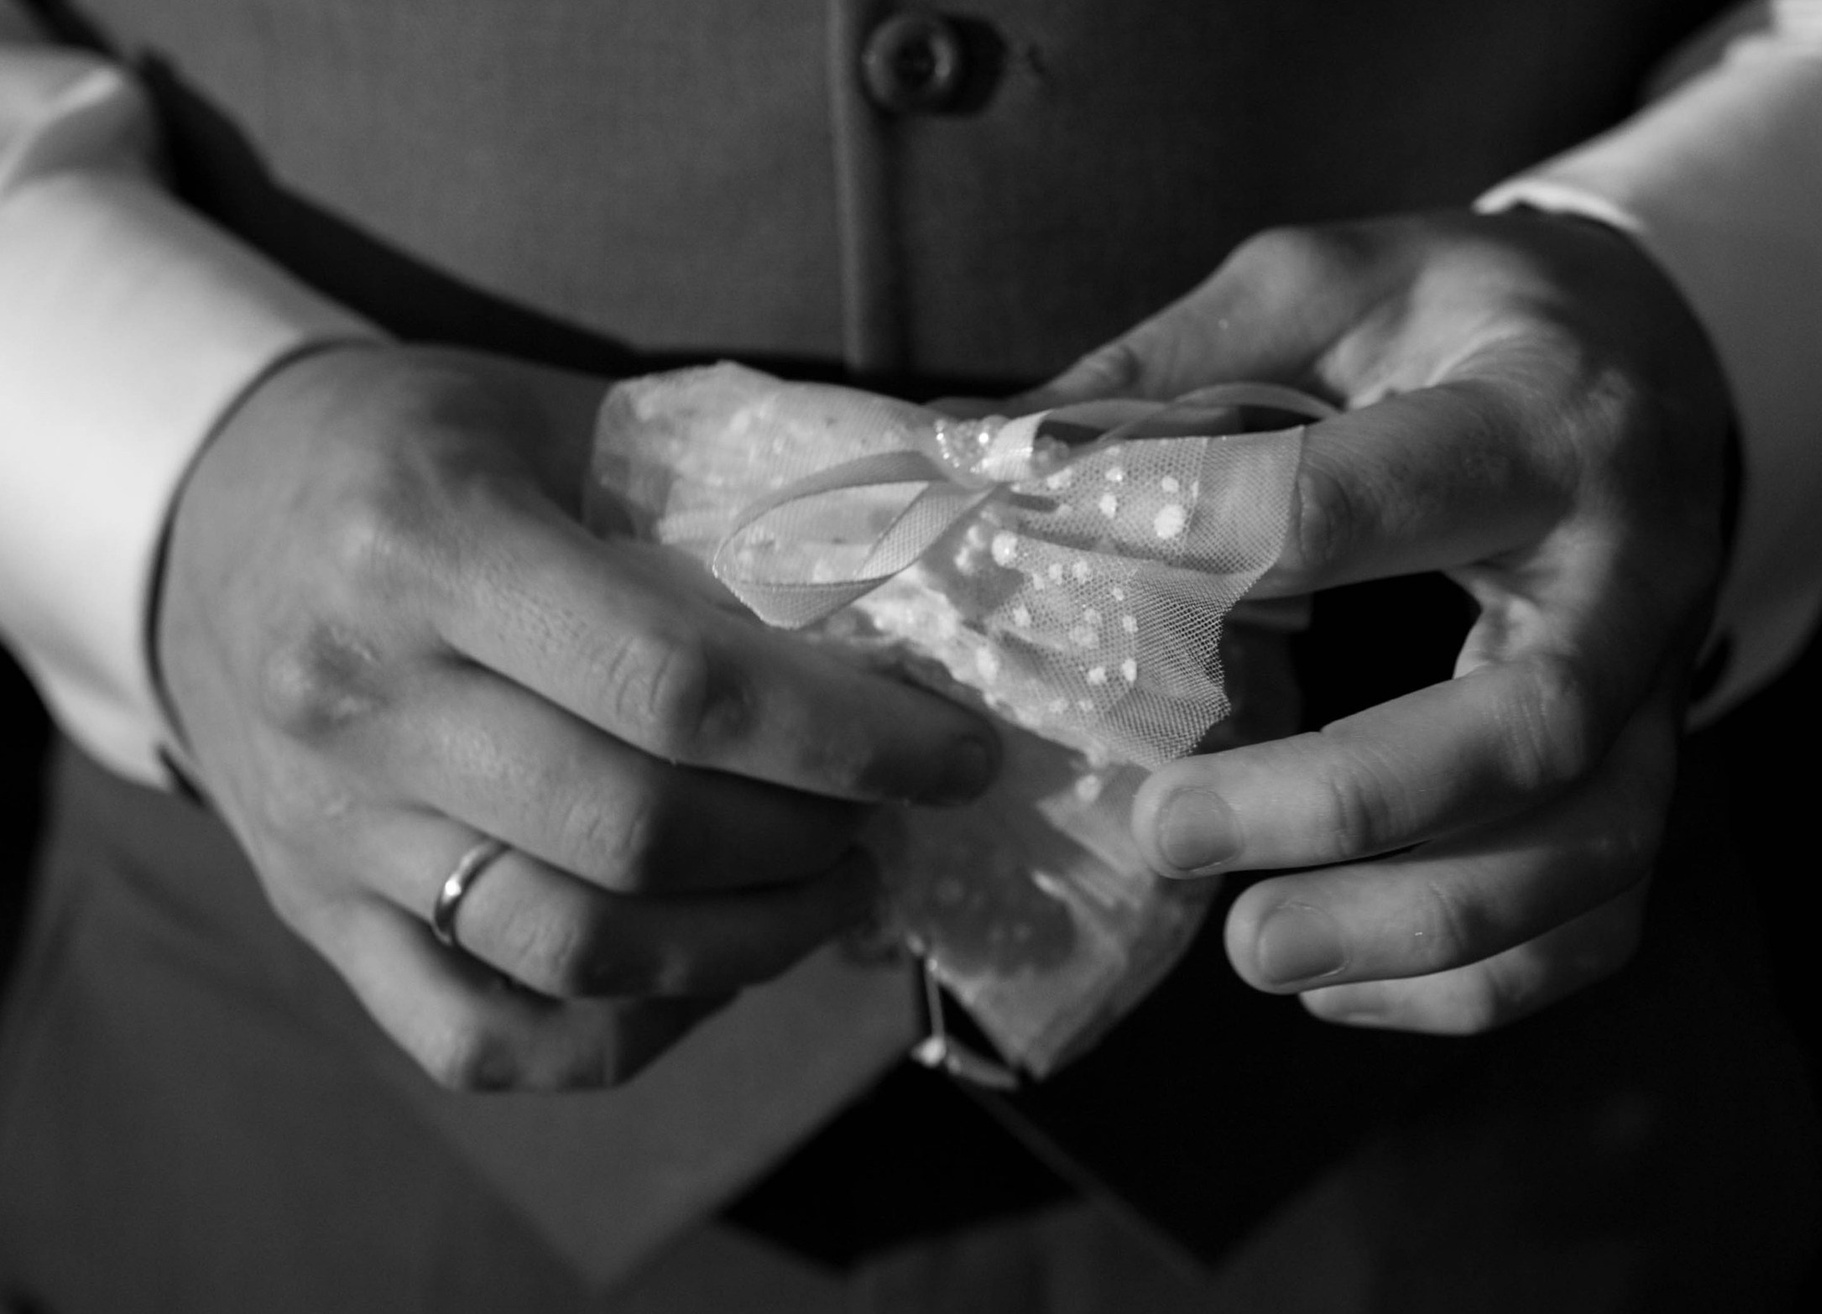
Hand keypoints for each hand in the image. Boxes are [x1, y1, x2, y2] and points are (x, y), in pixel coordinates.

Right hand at [157, 344, 996, 1088]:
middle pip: (639, 834)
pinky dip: (625, 1035)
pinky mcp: (313, 917)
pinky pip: (480, 1037)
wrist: (201, 509)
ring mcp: (327, 831)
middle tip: (891, 813)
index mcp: (428, 547)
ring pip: (574, 951)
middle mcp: (361, 703)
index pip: (677, 686)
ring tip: (832, 890)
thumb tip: (943, 529)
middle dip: (813, 840)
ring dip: (748, 946)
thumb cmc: (419, 446)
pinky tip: (711, 975)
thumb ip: (729, 480)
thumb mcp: (559, 413)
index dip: (850, 738)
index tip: (956, 752)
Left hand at [1022, 212, 1730, 1033]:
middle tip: (1165, 832)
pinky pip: (1597, 918)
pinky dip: (1474, 985)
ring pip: (1580, 855)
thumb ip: (1169, 366)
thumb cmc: (1466, 315)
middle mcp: (1624, 573)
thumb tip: (977, 451)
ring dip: (1411, 929)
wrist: (1654, 354)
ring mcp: (1654, 692)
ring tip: (1251, 950)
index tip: (1066, 575)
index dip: (1215, 543)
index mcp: (1535, 421)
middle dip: (1336, 805)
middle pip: (1519, 727)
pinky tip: (1337, 984)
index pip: (1372, 500)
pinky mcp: (1644, 771)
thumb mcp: (1326, 284)